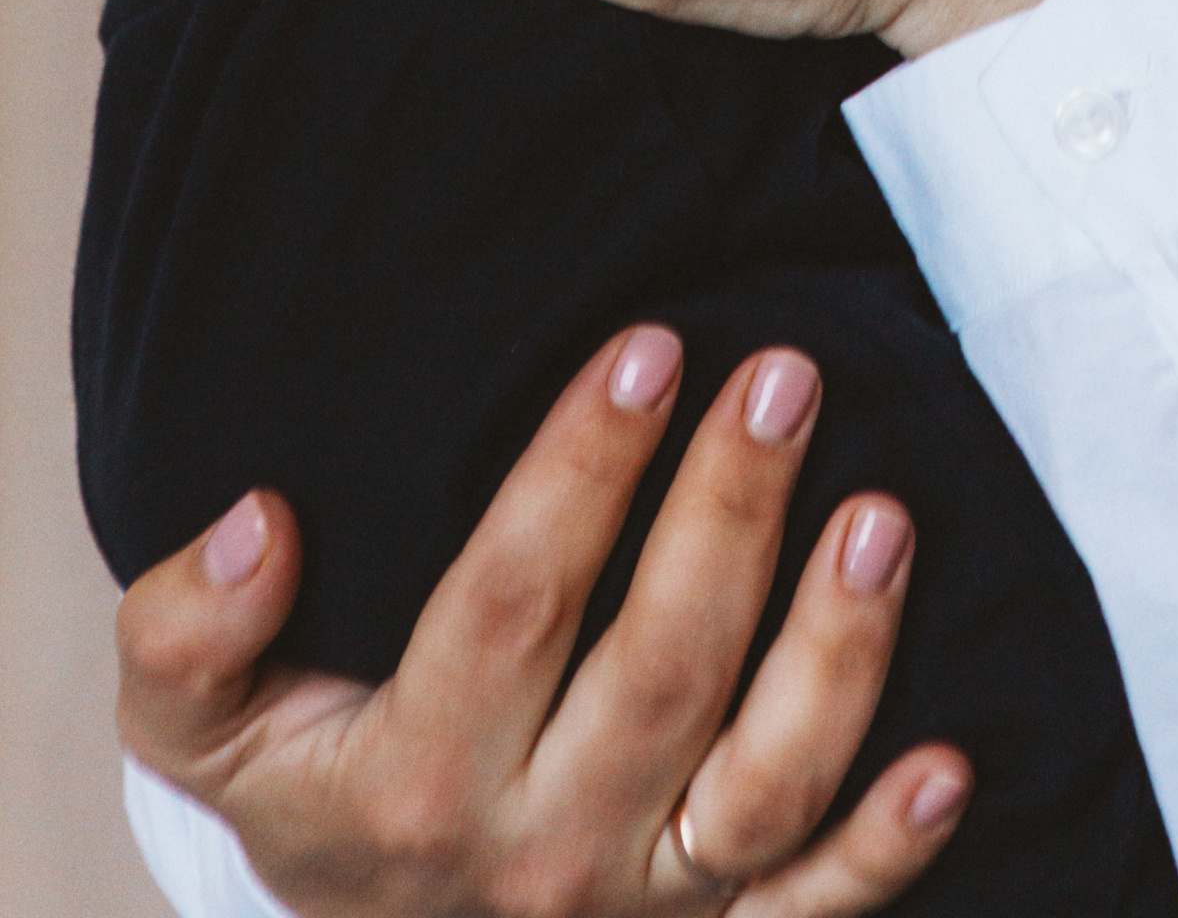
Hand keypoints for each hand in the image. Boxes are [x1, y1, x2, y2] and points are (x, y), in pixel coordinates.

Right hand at [118, 321, 968, 914]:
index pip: (513, 603)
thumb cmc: (310, 787)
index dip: (583, 473)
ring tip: (883, 512)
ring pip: (762, 784)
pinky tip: (953, 756)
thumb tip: (258, 520)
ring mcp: (645, 910)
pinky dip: (892, 847)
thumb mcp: (201, 725)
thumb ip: (192, 631)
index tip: (646, 347)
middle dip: (731, 511)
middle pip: (659, 670)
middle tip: (784, 373)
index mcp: (413, 784)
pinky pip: (821, 909)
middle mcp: (539, 856)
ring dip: (837, 651)